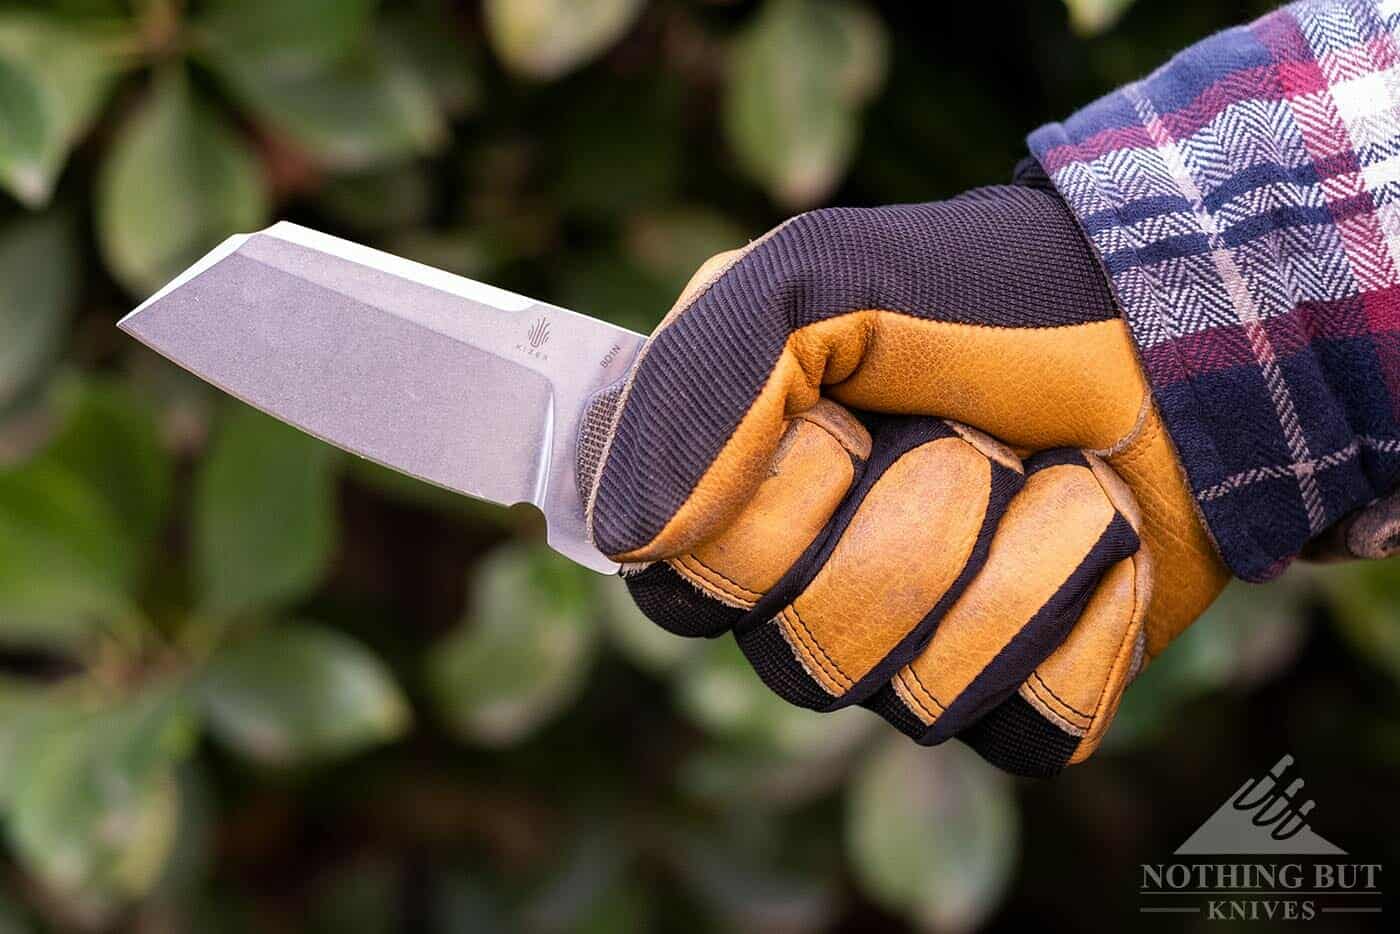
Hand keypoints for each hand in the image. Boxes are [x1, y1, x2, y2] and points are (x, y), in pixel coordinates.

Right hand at [580, 182, 1229, 774]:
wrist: (1172, 325)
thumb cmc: (982, 296)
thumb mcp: (814, 282)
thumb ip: (696, 386)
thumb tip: (629, 539)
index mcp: (744, 502)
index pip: (678, 593)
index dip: (758, 529)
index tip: (836, 432)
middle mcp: (816, 591)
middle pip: (806, 657)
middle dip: (910, 521)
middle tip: (966, 436)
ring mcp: (923, 648)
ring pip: (918, 696)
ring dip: (1011, 554)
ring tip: (1047, 473)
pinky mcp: (1028, 690)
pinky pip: (1026, 725)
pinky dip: (1081, 614)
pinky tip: (1099, 535)